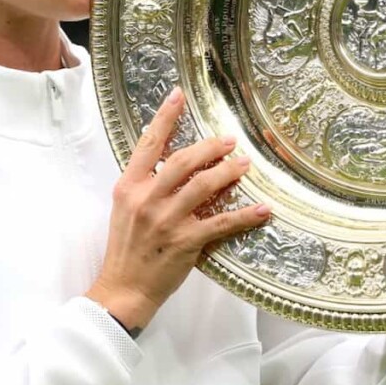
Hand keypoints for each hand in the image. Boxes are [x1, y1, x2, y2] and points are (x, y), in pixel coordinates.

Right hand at [87, 87, 270, 330]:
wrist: (123, 288)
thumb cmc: (126, 249)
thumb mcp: (125, 210)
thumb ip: (144, 185)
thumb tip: (172, 164)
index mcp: (128, 187)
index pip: (148, 145)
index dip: (165, 118)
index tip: (179, 96)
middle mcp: (146, 199)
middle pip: (182, 161)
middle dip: (209, 147)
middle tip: (229, 140)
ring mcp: (166, 221)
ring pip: (203, 186)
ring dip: (227, 172)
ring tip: (243, 165)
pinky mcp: (185, 242)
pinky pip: (221, 223)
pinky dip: (244, 216)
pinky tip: (262, 209)